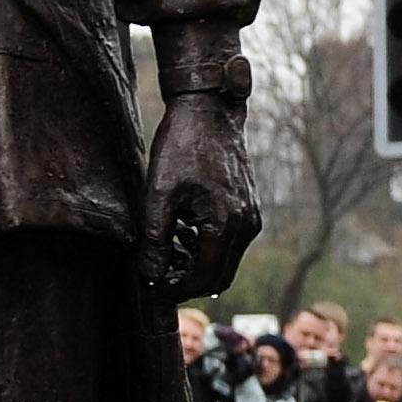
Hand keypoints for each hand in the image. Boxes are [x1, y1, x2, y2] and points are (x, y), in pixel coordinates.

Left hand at [142, 95, 259, 301]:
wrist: (208, 112)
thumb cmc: (182, 147)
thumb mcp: (159, 195)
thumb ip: (156, 239)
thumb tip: (150, 275)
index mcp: (226, 225)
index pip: (205, 278)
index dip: (178, 289)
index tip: (153, 288)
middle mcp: (246, 226)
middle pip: (219, 276)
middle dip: (187, 281)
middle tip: (156, 274)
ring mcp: (251, 217)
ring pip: (224, 261)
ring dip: (194, 264)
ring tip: (164, 249)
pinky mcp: (248, 209)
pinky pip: (228, 242)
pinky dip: (205, 247)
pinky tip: (180, 232)